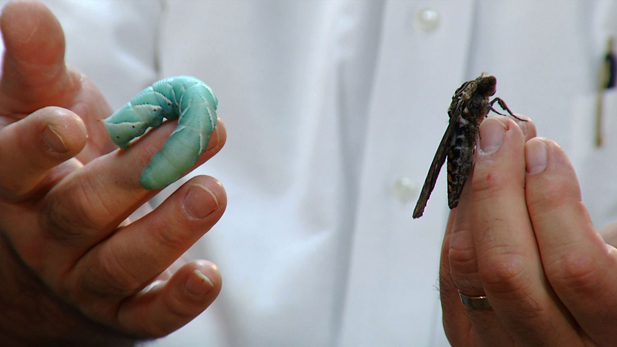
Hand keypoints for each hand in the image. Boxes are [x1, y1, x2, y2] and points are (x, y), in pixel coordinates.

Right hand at [0, 1, 226, 344]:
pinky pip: (150, 314)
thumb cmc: (55, 172)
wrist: (53, 260)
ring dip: (169, 229)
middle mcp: (47, 237)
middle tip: (187, 135)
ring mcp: (86, 278)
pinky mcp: (127, 311)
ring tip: (212, 192)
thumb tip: (27, 11)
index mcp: (17, 185)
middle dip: (135, 172)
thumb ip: (38, 70)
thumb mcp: (39, 115)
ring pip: (121, 262)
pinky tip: (209, 275)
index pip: (11, 166)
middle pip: (82, 209)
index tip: (69, 123)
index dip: (35, 146)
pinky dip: (180, 298)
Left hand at [440, 115, 616, 345]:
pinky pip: (449, 271)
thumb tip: (540, 155)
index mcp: (608, 330)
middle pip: (506, 269)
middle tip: (500, 132)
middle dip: (497, 188)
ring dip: (472, 195)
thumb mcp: (615, 253)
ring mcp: (500, 345)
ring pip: (466, 267)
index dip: (553, 201)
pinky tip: (472, 185)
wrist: (574, 335)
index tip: (543, 151)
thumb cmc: (602, 286)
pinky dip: (458, 219)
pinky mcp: (466, 338)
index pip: (574, 269)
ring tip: (487, 149)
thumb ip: (593, 226)